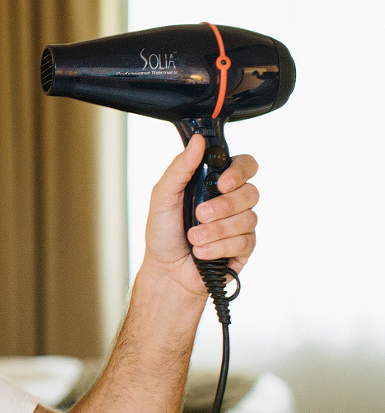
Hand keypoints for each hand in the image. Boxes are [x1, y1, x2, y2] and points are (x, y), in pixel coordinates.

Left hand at [142, 134, 258, 297]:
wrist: (166, 271)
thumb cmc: (163, 233)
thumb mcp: (162, 196)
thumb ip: (180, 168)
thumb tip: (197, 141)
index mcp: (214, 184)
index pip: (244, 166)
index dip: (239, 171)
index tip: (221, 184)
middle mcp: (231, 201)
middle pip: (250, 192)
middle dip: (224, 206)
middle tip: (200, 214)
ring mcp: (240, 224)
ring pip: (248, 218)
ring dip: (216, 230)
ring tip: (193, 237)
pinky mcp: (244, 247)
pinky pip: (245, 241)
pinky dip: (219, 246)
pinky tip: (202, 252)